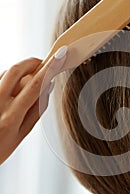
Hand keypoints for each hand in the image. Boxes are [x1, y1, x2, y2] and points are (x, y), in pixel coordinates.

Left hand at [0, 46, 66, 164]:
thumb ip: (36, 111)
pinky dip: (7, 79)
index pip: (35, 85)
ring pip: (5, 72)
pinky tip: (9, 91)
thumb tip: (48, 88)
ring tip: (23, 87)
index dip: (50, 68)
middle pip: (17, 70)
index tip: (59, 57)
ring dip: (19, 72)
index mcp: (11, 117)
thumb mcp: (21, 136)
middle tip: (42, 64)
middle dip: (33, 62)